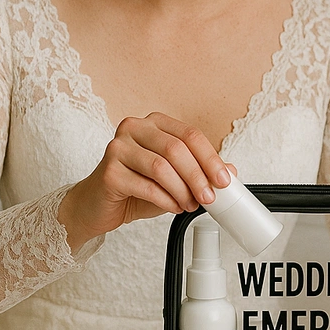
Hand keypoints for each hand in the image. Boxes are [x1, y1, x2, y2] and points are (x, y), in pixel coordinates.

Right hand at [58, 112, 234, 251]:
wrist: (98, 205)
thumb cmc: (136, 187)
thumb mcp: (175, 178)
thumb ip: (200, 171)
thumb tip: (231, 170)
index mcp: (154, 123)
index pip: (190, 134)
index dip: (211, 158)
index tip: (224, 179)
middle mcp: (134, 128)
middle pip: (176, 149)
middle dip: (198, 177)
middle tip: (209, 197)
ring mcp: (117, 147)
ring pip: (161, 167)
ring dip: (182, 190)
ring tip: (189, 204)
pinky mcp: (108, 171)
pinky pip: (145, 186)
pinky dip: (165, 200)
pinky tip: (172, 207)